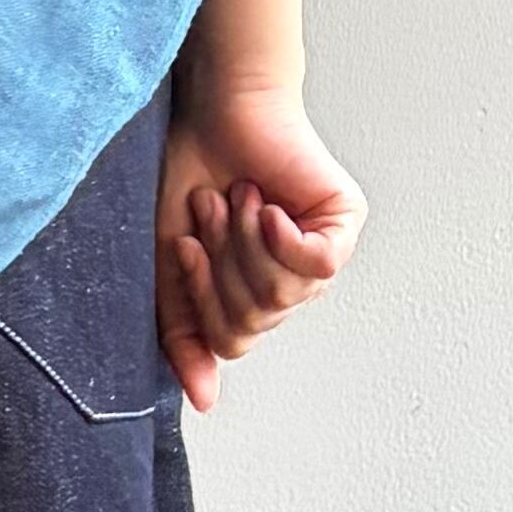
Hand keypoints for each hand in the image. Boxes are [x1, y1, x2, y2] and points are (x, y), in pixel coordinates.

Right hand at [157, 80, 361, 410]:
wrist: (216, 110)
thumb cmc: (191, 174)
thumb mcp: (168, 265)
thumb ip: (183, 333)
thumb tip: (203, 400)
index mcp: (252, 293)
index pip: (232, 340)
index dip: (201, 297)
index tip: (184, 239)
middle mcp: (291, 281)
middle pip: (254, 320)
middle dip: (220, 262)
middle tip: (212, 208)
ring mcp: (322, 253)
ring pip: (281, 294)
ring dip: (243, 241)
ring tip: (237, 196)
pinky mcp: (344, 222)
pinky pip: (316, 265)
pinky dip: (279, 236)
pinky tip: (267, 205)